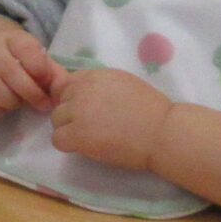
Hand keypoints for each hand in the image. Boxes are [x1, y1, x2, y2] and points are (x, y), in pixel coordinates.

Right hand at [0, 15, 66, 116]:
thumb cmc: (13, 59)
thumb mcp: (32, 57)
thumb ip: (51, 71)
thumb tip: (65, 89)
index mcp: (12, 38)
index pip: (26, 49)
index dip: (40, 68)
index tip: (47, 82)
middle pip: (10, 71)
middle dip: (30, 92)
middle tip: (42, 104)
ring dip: (11, 102)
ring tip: (19, 104)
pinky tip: (2, 108)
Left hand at [48, 67, 172, 171]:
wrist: (163, 133)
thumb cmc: (151, 112)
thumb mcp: (122, 84)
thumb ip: (98, 86)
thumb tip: (77, 93)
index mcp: (94, 75)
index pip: (67, 84)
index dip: (74, 98)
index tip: (88, 110)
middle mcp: (82, 89)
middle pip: (60, 101)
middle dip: (72, 114)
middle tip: (93, 125)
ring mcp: (78, 111)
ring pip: (56, 120)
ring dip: (69, 129)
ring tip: (92, 137)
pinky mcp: (78, 134)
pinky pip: (58, 139)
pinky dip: (69, 145)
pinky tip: (87, 147)